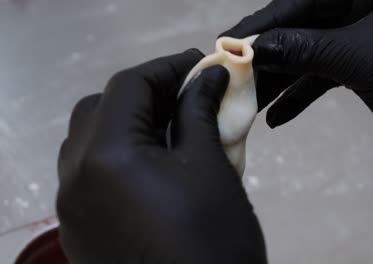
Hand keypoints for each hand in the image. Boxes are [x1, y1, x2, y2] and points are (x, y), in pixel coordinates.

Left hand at [57, 50, 266, 263]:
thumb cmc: (213, 239)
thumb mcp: (211, 167)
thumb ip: (200, 113)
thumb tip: (207, 78)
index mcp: (104, 157)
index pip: (128, 86)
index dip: (168, 68)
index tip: (201, 66)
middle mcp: (74, 178)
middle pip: (99, 110)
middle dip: (144, 96)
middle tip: (185, 99)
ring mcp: (72, 209)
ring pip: (90, 142)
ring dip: (128, 124)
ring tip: (171, 131)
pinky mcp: (81, 231)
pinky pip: (90, 176)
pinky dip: (118, 156)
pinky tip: (155, 168)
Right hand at [221, 0, 372, 179]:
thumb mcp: (362, 60)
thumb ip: (308, 50)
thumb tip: (256, 47)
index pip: (302, 3)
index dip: (265, 25)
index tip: (230, 44)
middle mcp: (358, 12)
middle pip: (299, 31)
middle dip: (268, 58)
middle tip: (234, 76)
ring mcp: (355, 43)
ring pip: (305, 59)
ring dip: (278, 83)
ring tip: (249, 104)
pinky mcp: (355, 72)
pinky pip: (317, 81)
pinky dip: (297, 99)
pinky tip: (276, 119)